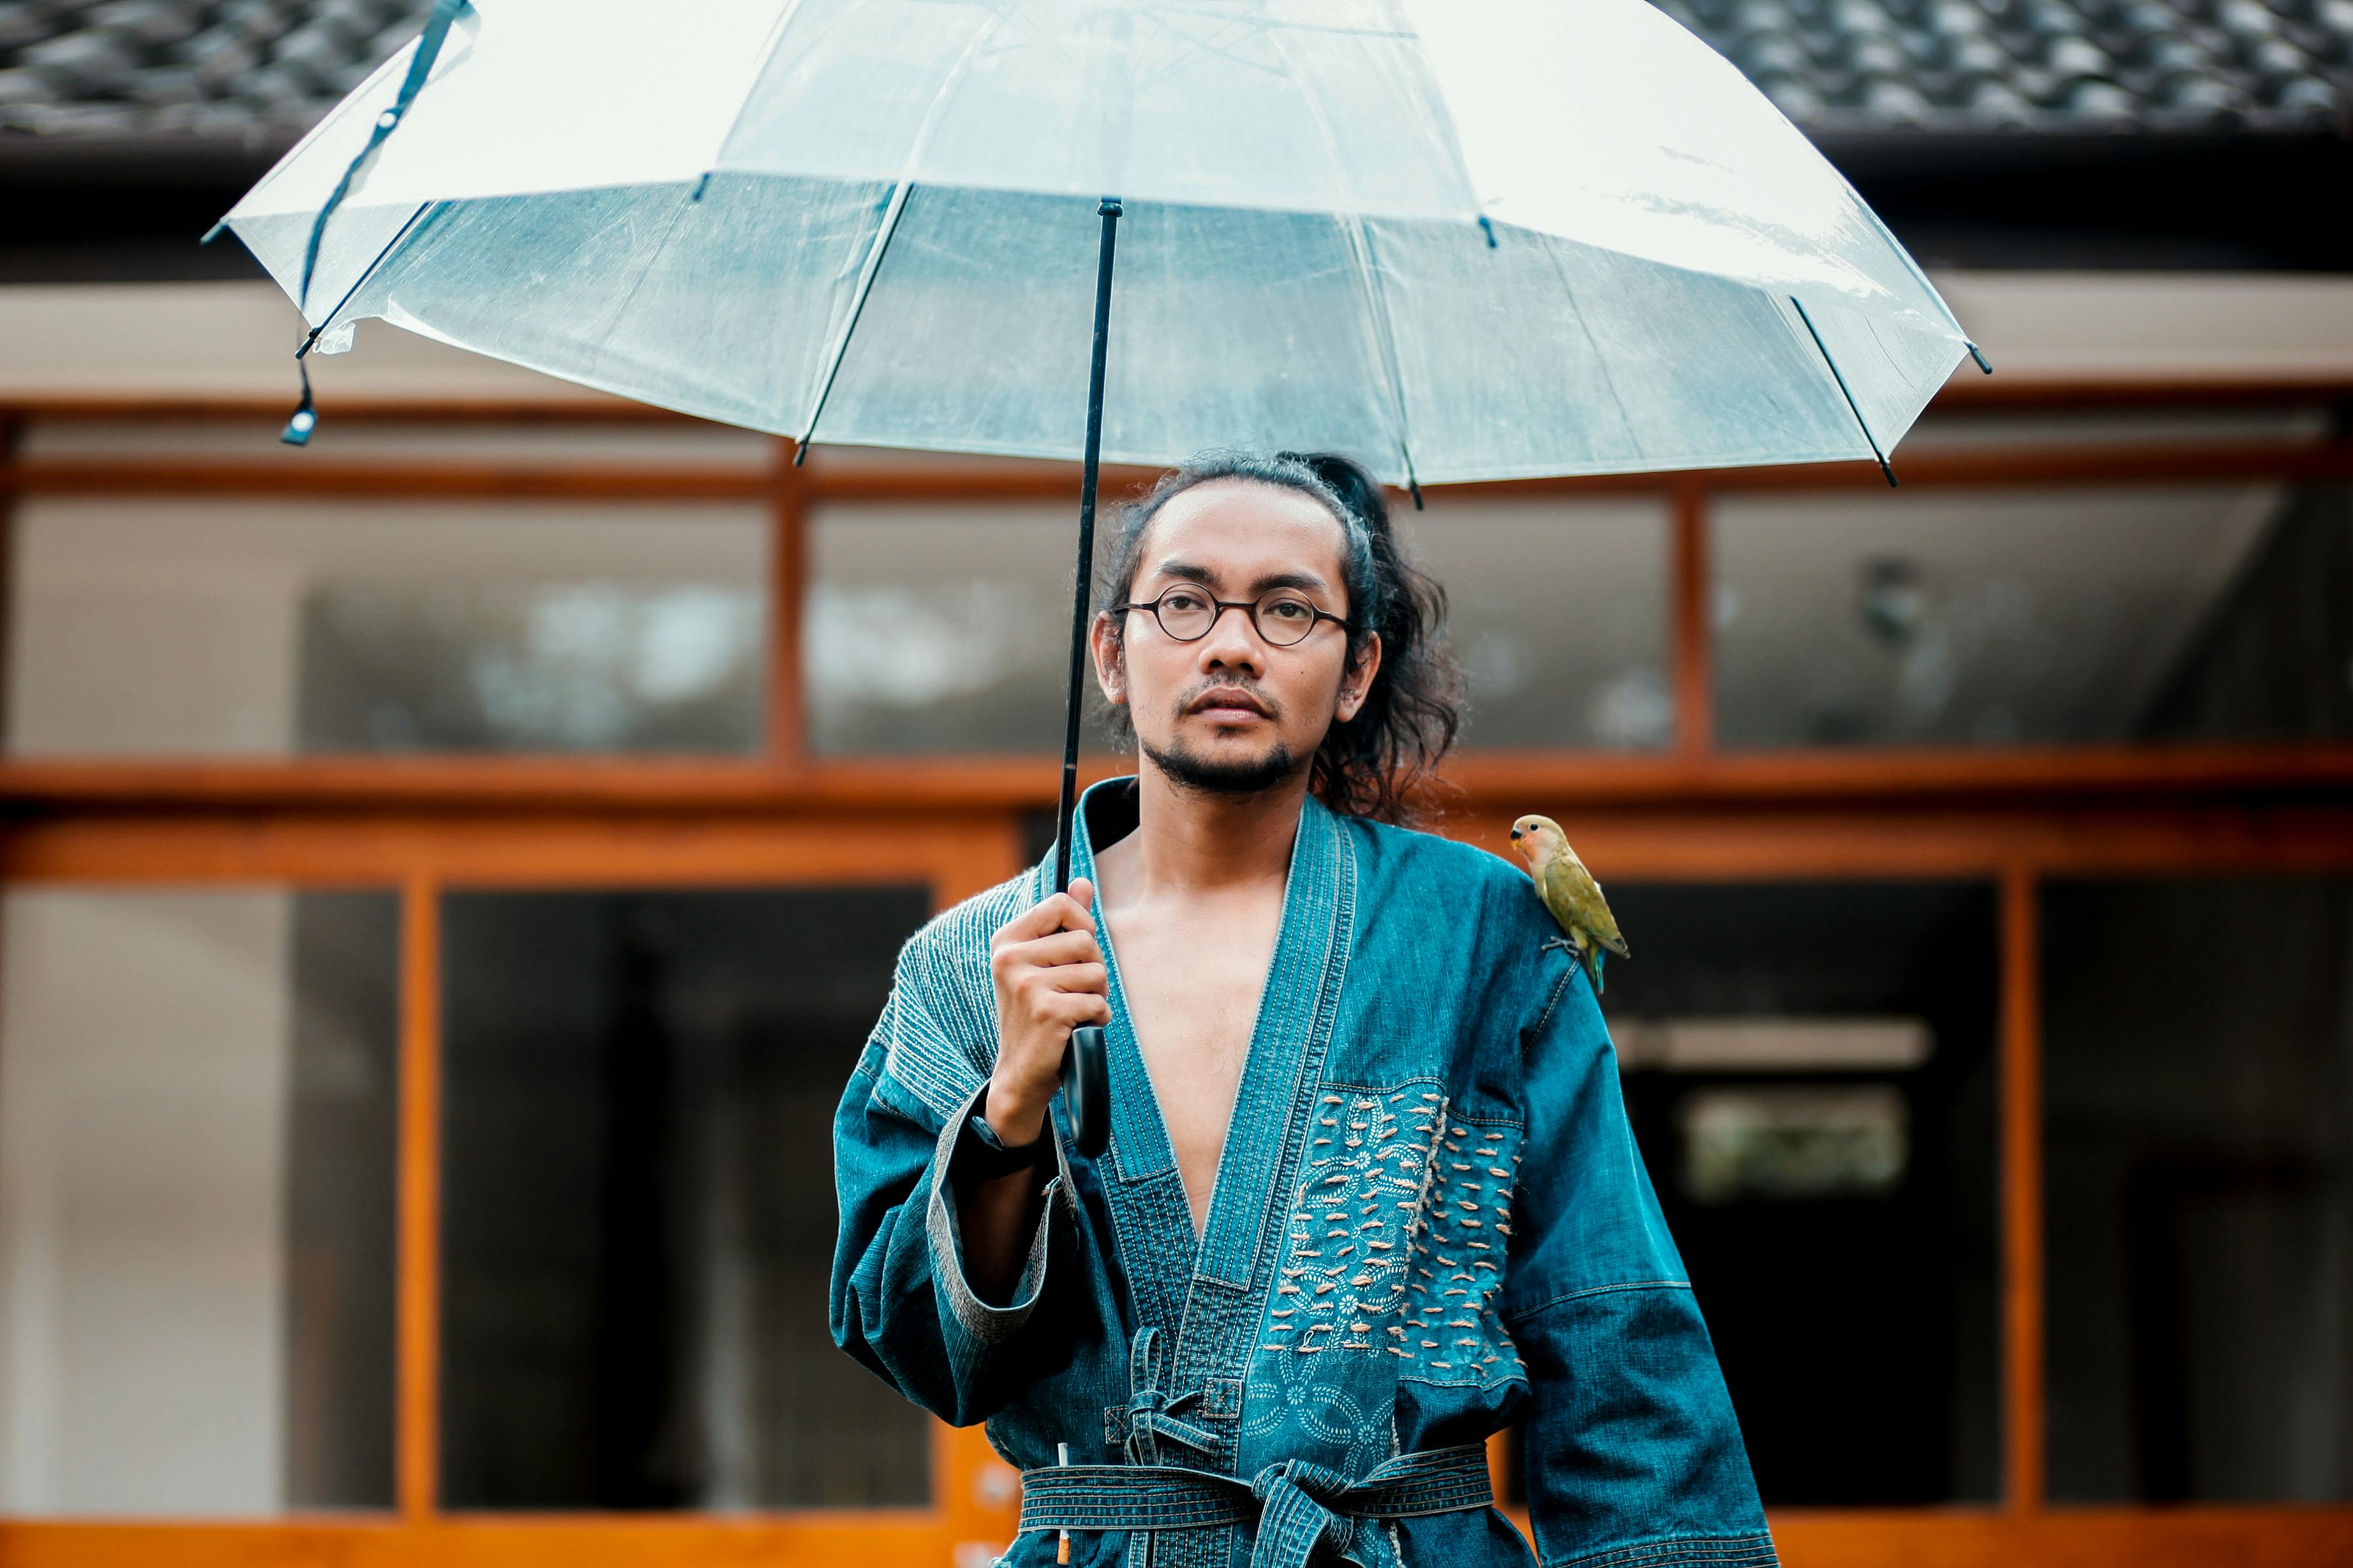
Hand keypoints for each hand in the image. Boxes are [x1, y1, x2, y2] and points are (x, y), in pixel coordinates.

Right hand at [985, 878, 1110, 1146]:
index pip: (1061, 904)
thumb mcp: (1043, 964)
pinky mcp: (1047, 1012)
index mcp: (1007, 941)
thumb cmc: (1036, 1015)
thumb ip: (1063, 922)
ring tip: (1073, 1012)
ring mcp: (1027, 985)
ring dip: (1096, 996)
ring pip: (1097, 972)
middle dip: (1093, 969)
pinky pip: (1098, 1002)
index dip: (1083, 926)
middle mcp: (1011, 959)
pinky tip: (1076, 1030)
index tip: (1075, 952)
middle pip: (1086, 940)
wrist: (1020, 1073)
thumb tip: (1081, 882)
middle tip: (1073, 993)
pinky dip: (1097, 1019)